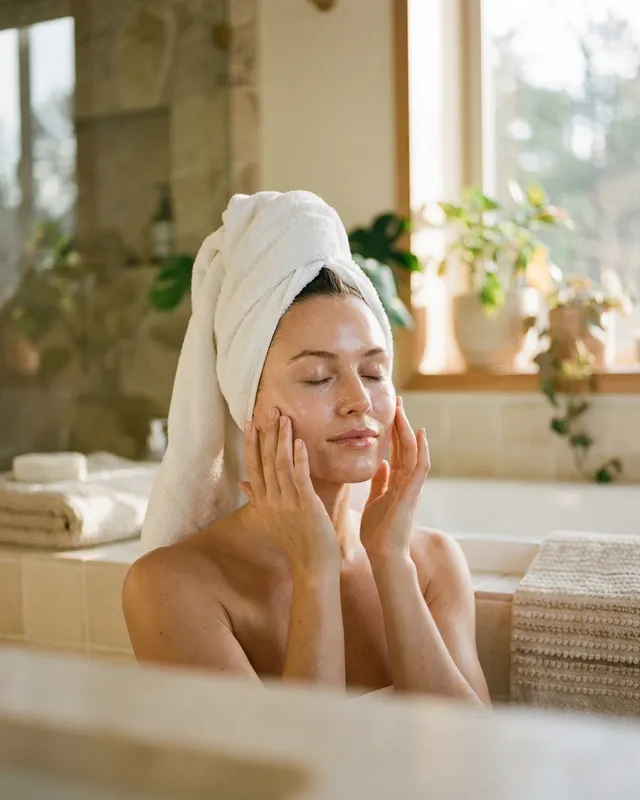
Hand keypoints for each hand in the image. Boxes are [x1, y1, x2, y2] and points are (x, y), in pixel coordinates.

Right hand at [240, 407, 340, 574]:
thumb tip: (243, 483)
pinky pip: (299, 477)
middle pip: (265, 460)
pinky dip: (298, 458)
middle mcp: (271, 501)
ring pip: (280, 465)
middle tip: (270, 409)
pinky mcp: (305, 506)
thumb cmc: (297, 543)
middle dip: (267, 433)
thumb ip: (257, 499)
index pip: (253, 466)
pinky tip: (300, 442)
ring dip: (282, 439)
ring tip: (284, 418)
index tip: (250, 422)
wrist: (312, 568)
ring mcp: (286, 503)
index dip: (251, 443)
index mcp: (263, 503)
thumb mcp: (272, 520)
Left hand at [360, 397, 429, 563]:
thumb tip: (382, 465)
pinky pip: (420, 468)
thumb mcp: (376, 501)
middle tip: (398, 401)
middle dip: (401, 423)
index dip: (393, 431)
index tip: (390, 412)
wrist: (383, 555)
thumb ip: (381, 483)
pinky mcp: (412, 494)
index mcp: (397, 482)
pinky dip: (421, 450)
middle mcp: (407, 481)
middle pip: (405, 446)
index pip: (396, 450)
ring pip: (413, 452)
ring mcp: (411, 487)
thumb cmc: (378, 533)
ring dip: (408, 430)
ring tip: (403, 410)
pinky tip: (420, 434)